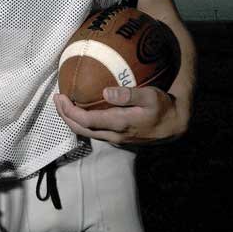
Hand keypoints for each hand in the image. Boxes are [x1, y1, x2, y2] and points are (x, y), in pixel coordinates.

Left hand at [54, 86, 187, 145]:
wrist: (176, 126)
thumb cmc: (163, 107)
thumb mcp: (150, 96)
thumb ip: (128, 94)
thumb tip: (106, 92)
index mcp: (119, 124)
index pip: (85, 121)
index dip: (68, 111)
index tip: (59, 96)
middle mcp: (114, 135)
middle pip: (81, 129)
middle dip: (65, 115)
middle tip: (56, 98)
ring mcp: (116, 138)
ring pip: (87, 132)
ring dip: (73, 119)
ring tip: (65, 103)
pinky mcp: (119, 137)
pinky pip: (96, 131)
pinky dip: (84, 121)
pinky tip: (83, 108)